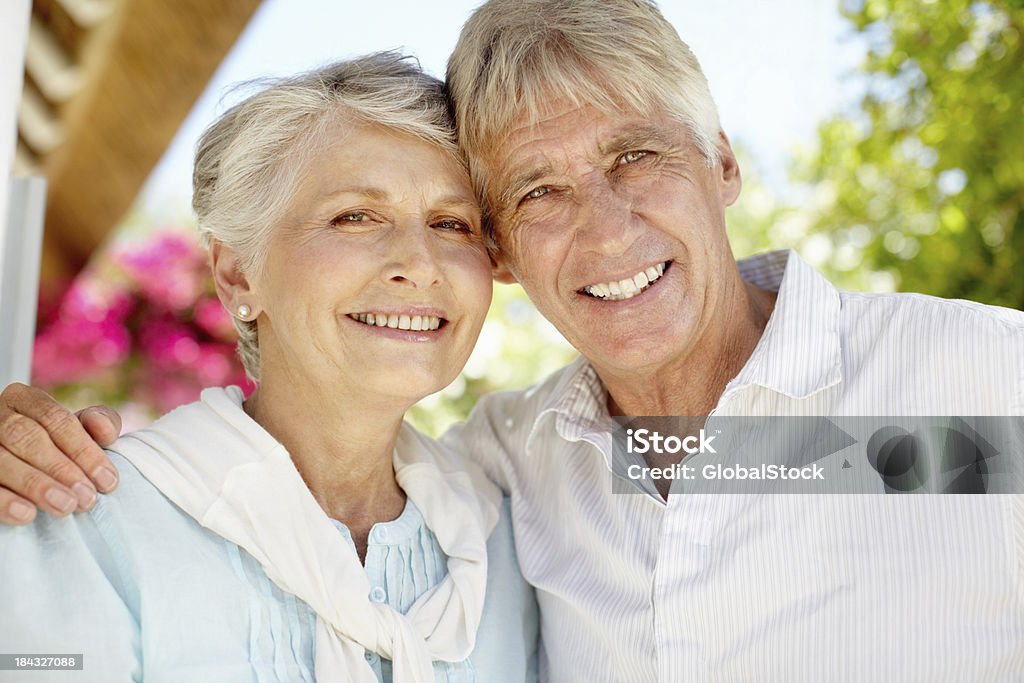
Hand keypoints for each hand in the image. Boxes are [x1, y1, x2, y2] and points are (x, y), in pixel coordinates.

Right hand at [0, 383, 121, 524]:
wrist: (19, 461)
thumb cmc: (53, 444)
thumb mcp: (74, 430)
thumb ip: (97, 423)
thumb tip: (105, 430)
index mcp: (23, 399)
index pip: (55, 419)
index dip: (84, 449)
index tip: (107, 480)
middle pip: (27, 437)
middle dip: (61, 469)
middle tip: (86, 498)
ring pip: (0, 460)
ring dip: (35, 485)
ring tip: (65, 507)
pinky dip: (3, 500)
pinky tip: (25, 514)